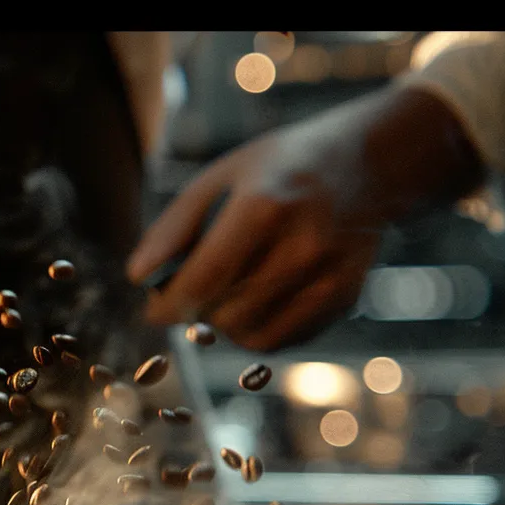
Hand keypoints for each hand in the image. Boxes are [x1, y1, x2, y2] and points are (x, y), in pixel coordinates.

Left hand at [126, 86, 485, 351]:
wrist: (367, 164)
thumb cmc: (279, 169)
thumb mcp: (219, 176)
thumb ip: (174, 227)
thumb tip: (137, 277)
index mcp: (264, 208)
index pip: (202, 280)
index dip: (167, 304)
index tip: (153, 307)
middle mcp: (302, 246)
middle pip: (224, 314)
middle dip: (196, 310)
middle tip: (193, 287)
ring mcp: (329, 275)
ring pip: (251, 335)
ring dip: (225, 323)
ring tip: (226, 290)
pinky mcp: (346, 297)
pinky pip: (283, 340)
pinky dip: (258, 330)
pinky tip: (257, 298)